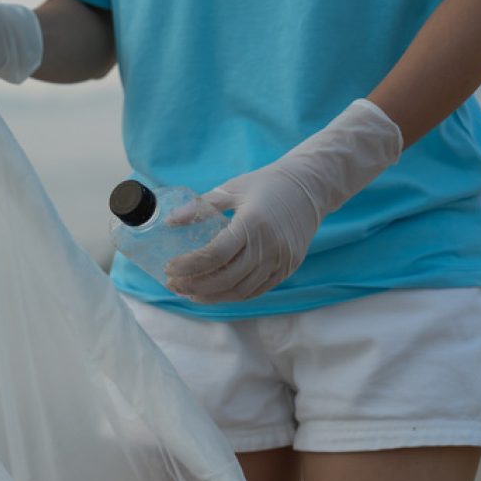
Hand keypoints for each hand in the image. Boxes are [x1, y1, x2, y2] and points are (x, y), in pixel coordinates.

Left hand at [165, 99, 402, 302]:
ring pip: (240, 290)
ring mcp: (281, 260)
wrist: (310, 187)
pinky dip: (233, 295)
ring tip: (189, 292)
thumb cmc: (267, 184)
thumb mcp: (231, 189)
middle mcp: (269, 246)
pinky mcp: (288, 268)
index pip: (215, 255)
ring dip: (211, 296)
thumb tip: (169, 221)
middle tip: (173, 285)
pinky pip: (257, 290)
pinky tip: (214, 293)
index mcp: (252, 223)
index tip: (169, 268)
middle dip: (194, 286)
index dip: (189, 266)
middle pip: (225, 278)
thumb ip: (199, 206)